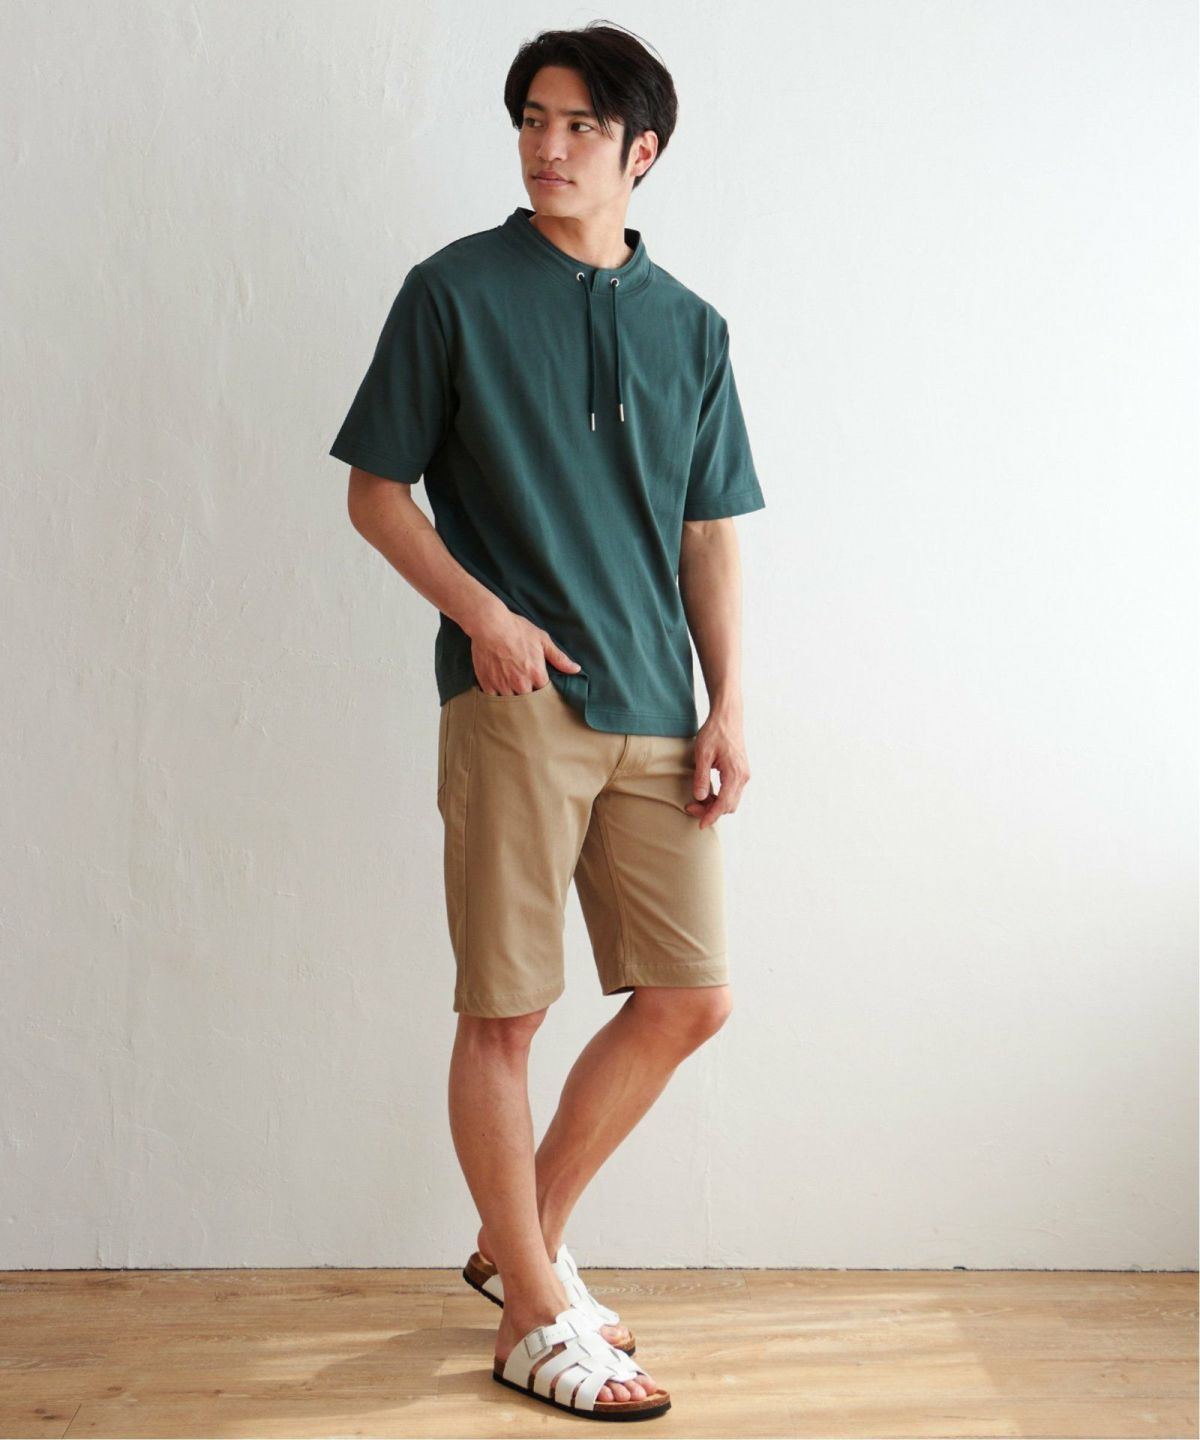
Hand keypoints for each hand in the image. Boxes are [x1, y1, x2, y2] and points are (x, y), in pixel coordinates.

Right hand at [470, 610, 580, 695]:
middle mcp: (521, 684)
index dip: (544, 693)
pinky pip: (494, 700)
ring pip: (511, 703)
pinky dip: (497, 697)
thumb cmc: (518, 630)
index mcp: (537, 675)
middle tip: (526, 692)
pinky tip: (498, 692)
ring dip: (513, 700)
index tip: (541, 690)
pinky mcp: (488, 684)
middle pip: (529, 702)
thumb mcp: (543, 640)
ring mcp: (503, 686)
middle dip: (529, 700)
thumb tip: (576, 669)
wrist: (490, 626)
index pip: (545, 695)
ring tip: (513, 693)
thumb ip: (559, 658)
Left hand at [684, 707, 749, 828]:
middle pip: (728, 806)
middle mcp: (743, 777)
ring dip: (715, 805)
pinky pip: (732, 792)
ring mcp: (744, 775)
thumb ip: (701, 777)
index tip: (700, 825)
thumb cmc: (714, 732)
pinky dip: (720, 797)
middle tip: (690, 807)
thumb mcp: (702, 754)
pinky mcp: (741, 772)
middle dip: (710, 811)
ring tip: (696, 800)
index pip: (724, 804)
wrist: (727, 717)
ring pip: (731, 801)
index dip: (711, 816)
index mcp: (735, 774)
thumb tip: (699, 797)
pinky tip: (706, 793)